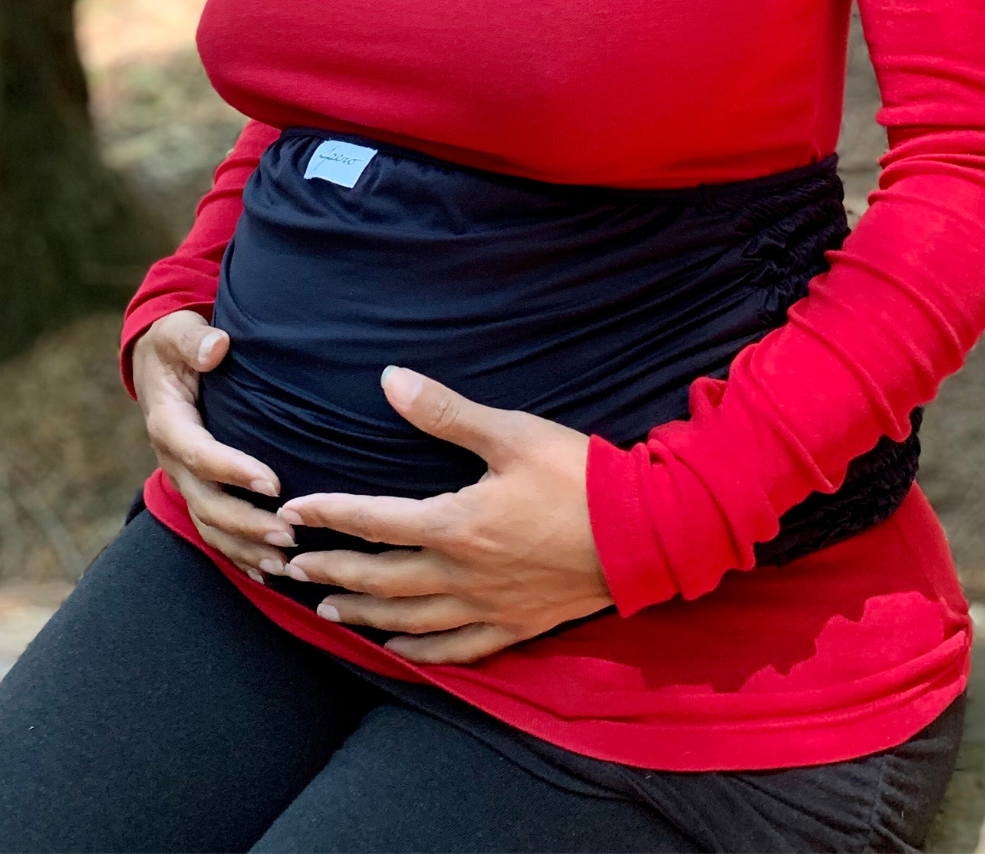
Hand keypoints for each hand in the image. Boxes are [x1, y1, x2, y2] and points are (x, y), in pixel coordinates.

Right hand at [133, 310, 295, 581]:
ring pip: (209, 525)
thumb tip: (217, 347)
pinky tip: (270, 575)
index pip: (198, 453)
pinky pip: (215, 530)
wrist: (162, 365)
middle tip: (289, 533)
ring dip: (245, 548)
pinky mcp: (198, 490)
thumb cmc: (179, 345)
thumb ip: (194, 339)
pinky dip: (239, 555)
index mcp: (169, 422)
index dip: (231, 470)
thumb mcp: (178, 331)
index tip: (273, 482)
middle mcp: (173, 459)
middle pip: (204, 501)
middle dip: (245, 522)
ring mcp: (184, 480)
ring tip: (285, 566)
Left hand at [279, 368, 612, 663]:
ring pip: (409, 620)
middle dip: (331, 571)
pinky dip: (422, 652)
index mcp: (456, 524)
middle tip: (291, 568)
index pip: (373, 521)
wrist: (645, 531)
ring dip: (363, 614)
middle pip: (379, 578)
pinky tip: (399, 650)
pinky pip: (459, 649)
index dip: (327, 515)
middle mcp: (462, 573)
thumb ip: (446, 413)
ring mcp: (488, 606)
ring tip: (328, 612)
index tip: (291, 513)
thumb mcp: (511, 434)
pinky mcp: (517, 625)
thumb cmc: (578, 477)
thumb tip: (389, 380)